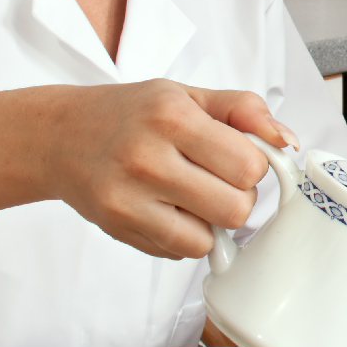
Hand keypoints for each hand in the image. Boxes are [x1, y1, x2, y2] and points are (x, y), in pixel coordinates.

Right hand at [44, 79, 300, 259]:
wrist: (58, 136)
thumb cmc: (129, 114)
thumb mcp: (186, 94)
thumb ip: (243, 110)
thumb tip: (288, 141)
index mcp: (171, 116)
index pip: (248, 165)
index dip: (254, 166)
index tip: (237, 158)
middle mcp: (148, 157)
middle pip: (236, 208)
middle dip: (237, 197)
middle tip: (216, 180)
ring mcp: (129, 198)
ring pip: (209, 238)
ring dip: (211, 222)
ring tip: (192, 196)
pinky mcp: (119, 227)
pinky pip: (180, 251)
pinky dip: (186, 236)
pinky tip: (169, 210)